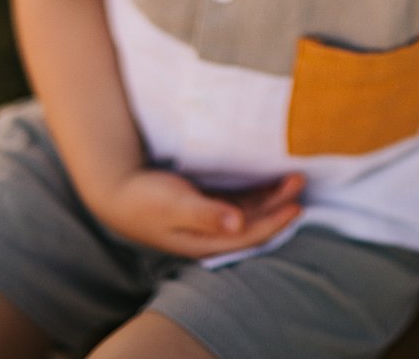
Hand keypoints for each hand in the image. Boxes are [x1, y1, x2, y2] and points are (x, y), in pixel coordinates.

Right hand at [88, 167, 305, 258]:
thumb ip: (207, 215)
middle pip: (255, 223)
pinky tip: (271, 180)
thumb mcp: (175, 206)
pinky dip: (257, 192)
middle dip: (279, 205)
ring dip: (271, 197)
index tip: (296, 205)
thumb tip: (238, 225)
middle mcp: (212, 234)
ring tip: (293, 177)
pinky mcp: (208, 205)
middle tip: (299, 180)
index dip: (275, 222)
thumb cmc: (145, 200)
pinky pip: (240, 201)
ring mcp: (210, 220)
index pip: (249, 236)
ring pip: (250, 211)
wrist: (118, 192)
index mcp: (204, 242)